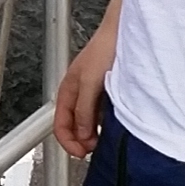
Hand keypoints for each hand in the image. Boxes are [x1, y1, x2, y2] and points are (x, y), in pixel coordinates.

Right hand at [53, 27, 114, 159]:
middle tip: (94, 149)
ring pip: (88, 122)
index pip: (60, 125)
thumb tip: (82, 134)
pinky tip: (113, 124)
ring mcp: (93, 94)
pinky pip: (101, 114)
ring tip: (103, 139)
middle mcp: (78, 94)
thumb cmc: (105, 48)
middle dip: (81, 141)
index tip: (80, 153)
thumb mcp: (91, 82)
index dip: (68, 142)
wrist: (124, 32)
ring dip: (93, 133)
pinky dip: (104, 123)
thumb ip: (84, 109)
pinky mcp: (107, 92)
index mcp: (67, 91)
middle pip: (73, 126)